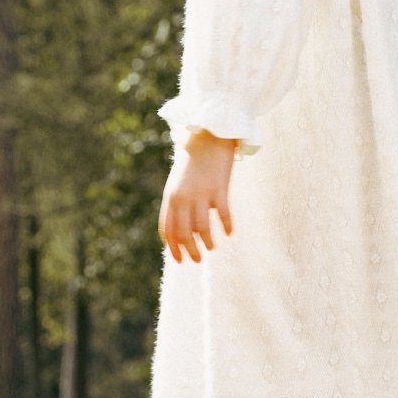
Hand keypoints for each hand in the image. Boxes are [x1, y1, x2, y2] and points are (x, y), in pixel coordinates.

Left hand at [158, 129, 235, 262]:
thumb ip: (178, 204)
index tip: (180, 261)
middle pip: (184, 233)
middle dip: (190, 251)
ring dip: (207, 242)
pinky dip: (226, 226)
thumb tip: (185, 230)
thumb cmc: (194, 161)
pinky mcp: (219, 189)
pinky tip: (229, 233)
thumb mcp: (179, 182)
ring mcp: (201, 194)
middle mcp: (183, 198)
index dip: (173, 248)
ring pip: (202, 229)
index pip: (168, 230)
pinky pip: (223, 215)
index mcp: (171, 197)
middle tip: (198, 260)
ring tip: (212, 247)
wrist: (209, 136)